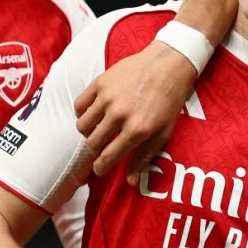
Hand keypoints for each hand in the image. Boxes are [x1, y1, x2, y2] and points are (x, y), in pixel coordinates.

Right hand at [75, 40, 196, 183]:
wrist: (168, 65)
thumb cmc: (168, 101)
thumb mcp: (163, 133)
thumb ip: (144, 157)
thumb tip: (130, 182)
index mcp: (137, 130)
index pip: (108, 158)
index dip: (101, 168)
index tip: (99, 170)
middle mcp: (119, 115)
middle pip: (92, 144)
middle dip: (96, 151)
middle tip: (102, 148)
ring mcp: (107, 97)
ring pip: (83, 126)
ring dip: (88, 132)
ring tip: (98, 130)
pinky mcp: (100, 82)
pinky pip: (79, 105)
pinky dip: (82, 113)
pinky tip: (93, 113)